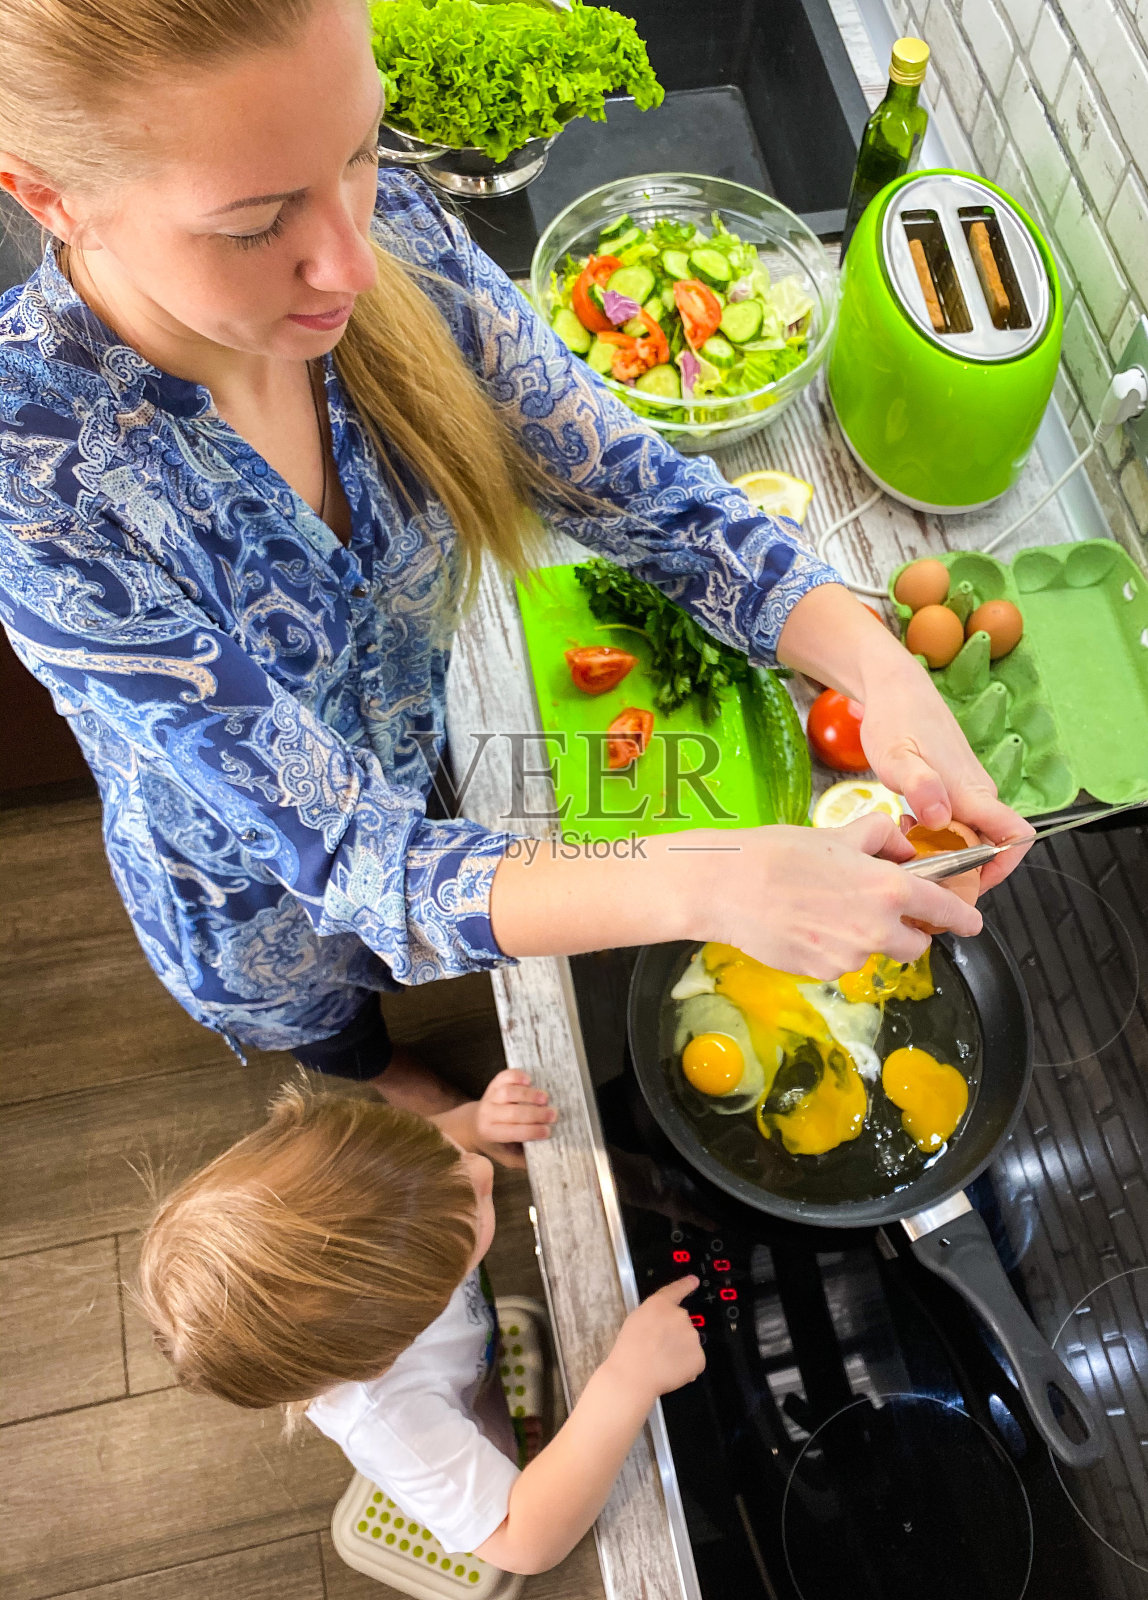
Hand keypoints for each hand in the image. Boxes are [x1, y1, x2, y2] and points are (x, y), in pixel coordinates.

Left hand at [434, 1069, 555, 1168]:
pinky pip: (504, 1076)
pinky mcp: (494, 1084)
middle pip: (512, 1112)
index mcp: (490, 1133)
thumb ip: (523, 1160)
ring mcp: (489, 1097)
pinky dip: (516, 1076)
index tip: (548, 1132)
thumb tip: (546, 1160)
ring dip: (528, 1094)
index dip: (531, 1132)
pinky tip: (529, 1080)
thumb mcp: (506, 1157)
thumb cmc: (496, 1142)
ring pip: (508, 1092)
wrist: (473, 1124)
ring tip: (545, 1098)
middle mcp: (487, 1114)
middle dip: (535, 1114)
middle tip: (554, 1115)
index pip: (513, 1132)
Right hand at [604, 1278, 705, 1400]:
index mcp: (661, 1304)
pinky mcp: (699, 1356)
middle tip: (658, 1348)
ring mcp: (692, 1336)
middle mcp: (680, 1316)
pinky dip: (687, 1366)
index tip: (694, 1281)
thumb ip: (654, 1315)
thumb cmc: (629, 1350)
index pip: (677, 1290)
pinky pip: (695, 1360)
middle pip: (682, 1323)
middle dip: (674, 1333)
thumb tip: (663, 1322)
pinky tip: (671, 1370)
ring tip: (662, 1362)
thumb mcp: (635, 1320)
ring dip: (680, 1350)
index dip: (686, 1284)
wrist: (634, 1375)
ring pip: (688, 1342)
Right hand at [698, 812, 982, 977]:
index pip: (945, 910)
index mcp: (889, 889)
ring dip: (866, 937)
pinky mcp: (824, 972)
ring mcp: (851, 956)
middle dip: (907, 929)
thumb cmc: (779, 854)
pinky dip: (835, 947)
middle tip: (881, 909)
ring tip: (828, 910)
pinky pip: (843, 961)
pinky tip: (808, 923)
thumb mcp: (838, 832)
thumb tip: (900, 849)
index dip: (964, 918)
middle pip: (916, 943)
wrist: (728, 886)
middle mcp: (878, 928)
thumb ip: (881, 838)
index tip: (971, 923)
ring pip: (876, 952)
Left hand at [775, 586, 1033, 892]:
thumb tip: (941, 818)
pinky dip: (936, 834)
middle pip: (992, 846)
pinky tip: (906, 826)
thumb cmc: (895, 718)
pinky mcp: (955, 786)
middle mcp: (977, 793)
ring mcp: (968, 789)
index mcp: (971, 792)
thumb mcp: (896, 756)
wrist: (895, 688)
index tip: (969, 885)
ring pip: (971, 835)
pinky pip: (957, 822)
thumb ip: (919, 786)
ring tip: (909, 847)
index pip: (1015, 838)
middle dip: (962, 868)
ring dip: (945, 851)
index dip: (1001, 869)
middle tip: (922, 870)